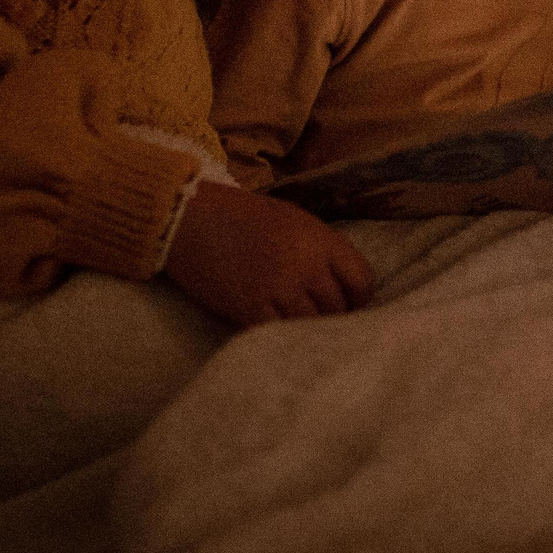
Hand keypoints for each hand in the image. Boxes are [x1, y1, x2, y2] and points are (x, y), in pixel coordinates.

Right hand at [164, 181, 374, 326]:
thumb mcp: (294, 221)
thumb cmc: (244, 217)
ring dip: (308, 329)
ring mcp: (278, 289)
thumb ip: (321, 250)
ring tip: (302, 330)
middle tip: (324, 321)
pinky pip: (278, 332)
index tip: (351, 304)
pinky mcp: (249, 309)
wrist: (190, 219)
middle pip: (337, 307)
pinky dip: (280, 335)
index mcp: (320, 239)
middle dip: (334, 316)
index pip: (361, 279)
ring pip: (310, 324)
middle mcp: (305, 265)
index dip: (359, 297)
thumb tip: (343, 286)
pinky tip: (277, 331)